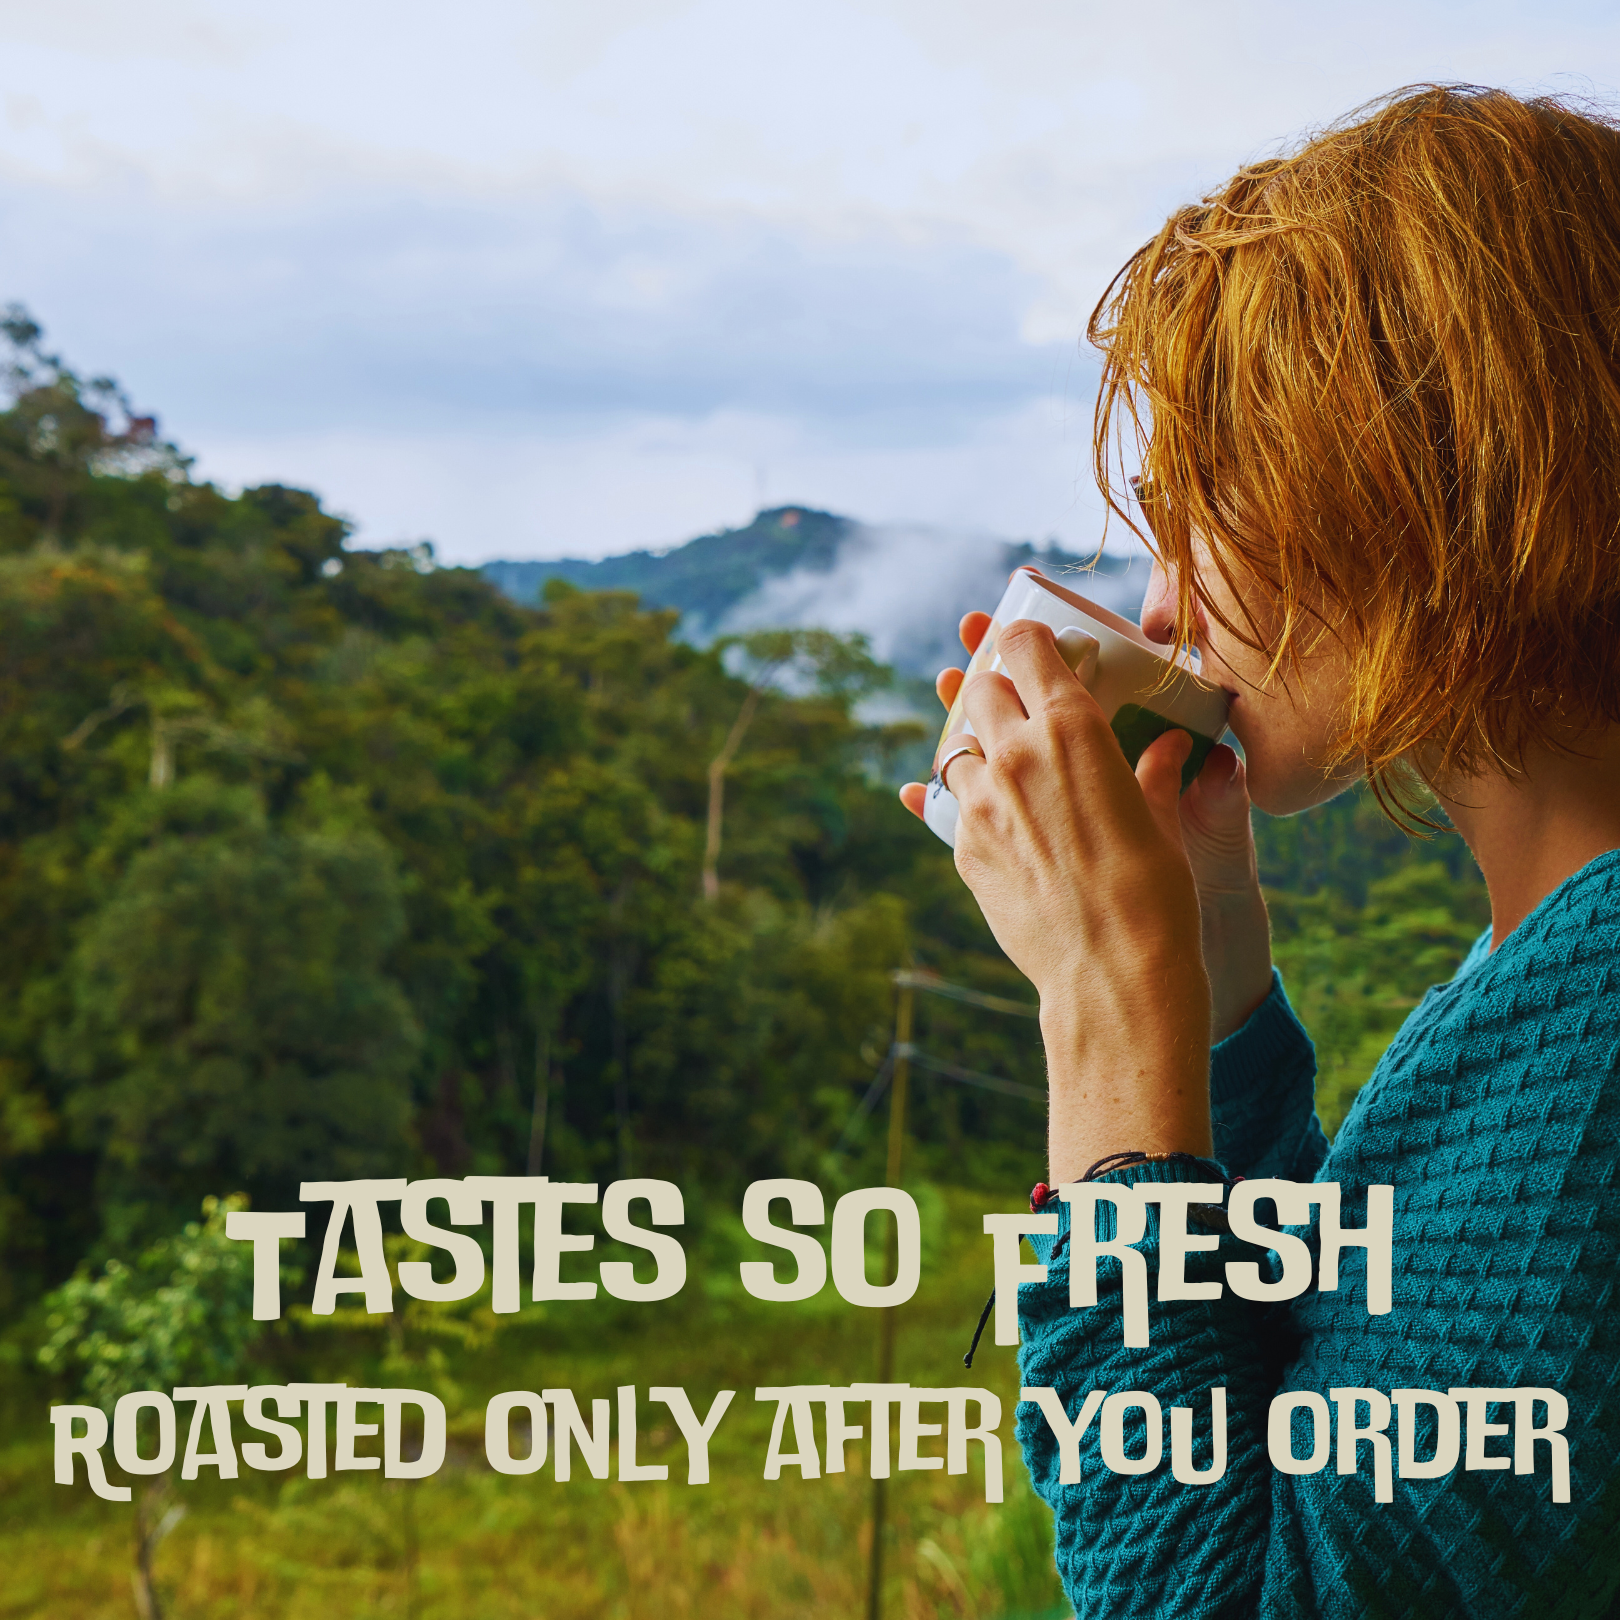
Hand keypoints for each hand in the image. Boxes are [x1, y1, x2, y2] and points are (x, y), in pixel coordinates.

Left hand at [901, 611, 1272, 1043]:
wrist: (1111, 974)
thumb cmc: (1156, 894)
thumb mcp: (1162, 820)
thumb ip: (1152, 773)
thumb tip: (1169, 747)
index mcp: (1072, 727)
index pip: (1026, 646)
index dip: (1026, 639)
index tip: (1034, 644)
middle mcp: (1015, 753)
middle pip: (980, 689)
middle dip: (997, 690)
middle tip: (1020, 708)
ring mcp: (979, 802)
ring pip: (957, 747)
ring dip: (978, 749)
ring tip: (1006, 768)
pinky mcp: (962, 847)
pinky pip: (950, 807)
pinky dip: (969, 803)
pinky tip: (992, 816)